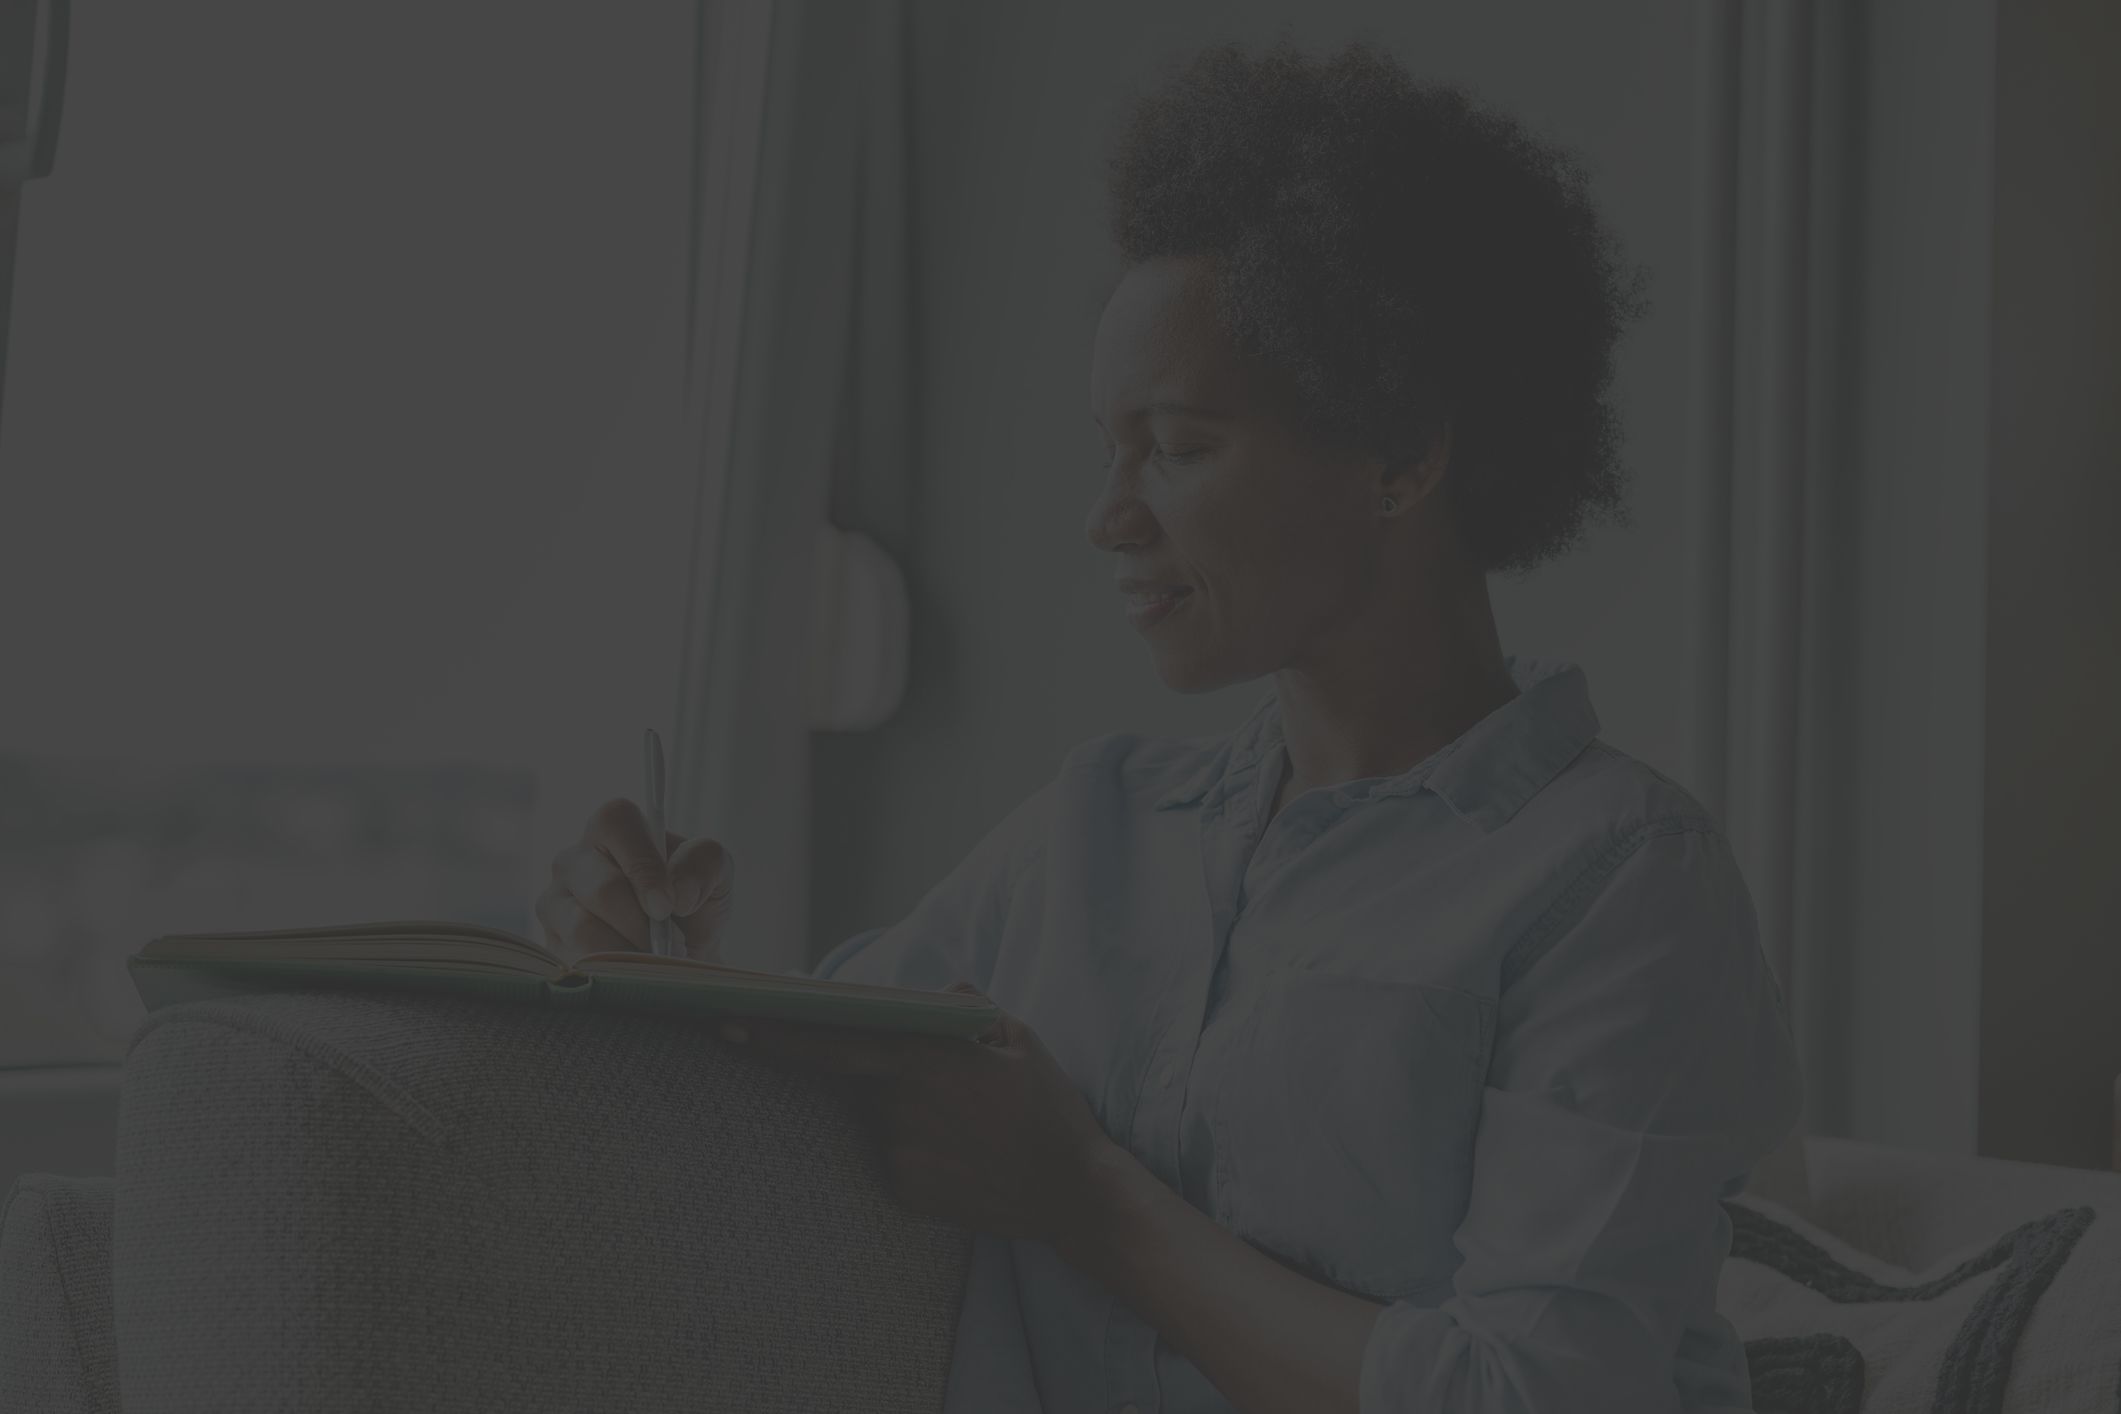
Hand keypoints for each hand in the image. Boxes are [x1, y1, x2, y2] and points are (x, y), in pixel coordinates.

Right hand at [535, 797, 732, 960]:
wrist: (681, 955)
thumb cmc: (693, 905)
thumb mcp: (716, 874)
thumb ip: (706, 863)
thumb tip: (678, 892)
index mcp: (613, 827)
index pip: (616, 823)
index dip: (643, 866)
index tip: (667, 906)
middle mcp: (573, 859)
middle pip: (602, 888)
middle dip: (643, 924)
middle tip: (672, 945)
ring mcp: (553, 903)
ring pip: (584, 929)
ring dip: (629, 952)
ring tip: (655, 960)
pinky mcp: (549, 945)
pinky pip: (575, 962)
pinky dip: (611, 974)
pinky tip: (631, 974)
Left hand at [727, 986, 1124, 1250]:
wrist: (1073, 1193)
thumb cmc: (1049, 1107)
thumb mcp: (1019, 1038)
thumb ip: (966, 1007)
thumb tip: (935, 992)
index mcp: (926, 1061)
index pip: (836, 1043)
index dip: (780, 1034)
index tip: (732, 1021)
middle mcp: (903, 1108)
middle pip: (854, 1078)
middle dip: (854, 1068)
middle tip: (852, 1060)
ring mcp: (901, 1154)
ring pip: (877, 1118)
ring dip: (902, 1109)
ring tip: (965, 1122)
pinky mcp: (906, 1190)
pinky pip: (893, 1155)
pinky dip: (916, 1146)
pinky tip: (962, 1153)